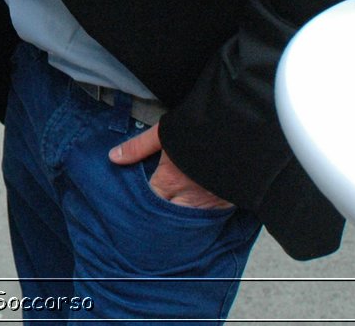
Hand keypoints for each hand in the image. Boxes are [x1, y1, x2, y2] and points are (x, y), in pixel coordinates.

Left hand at [109, 122, 233, 209]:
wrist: (241, 134)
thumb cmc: (200, 130)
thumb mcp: (164, 133)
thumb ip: (138, 147)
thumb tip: (113, 158)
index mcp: (168, 182)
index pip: (148, 203)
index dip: (141, 206)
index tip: (135, 210)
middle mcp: (187, 198)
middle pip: (168, 218)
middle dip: (160, 220)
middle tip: (150, 224)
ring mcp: (209, 203)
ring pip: (189, 221)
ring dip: (181, 220)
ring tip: (172, 220)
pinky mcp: (226, 204)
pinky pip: (210, 218)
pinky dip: (202, 217)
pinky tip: (196, 214)